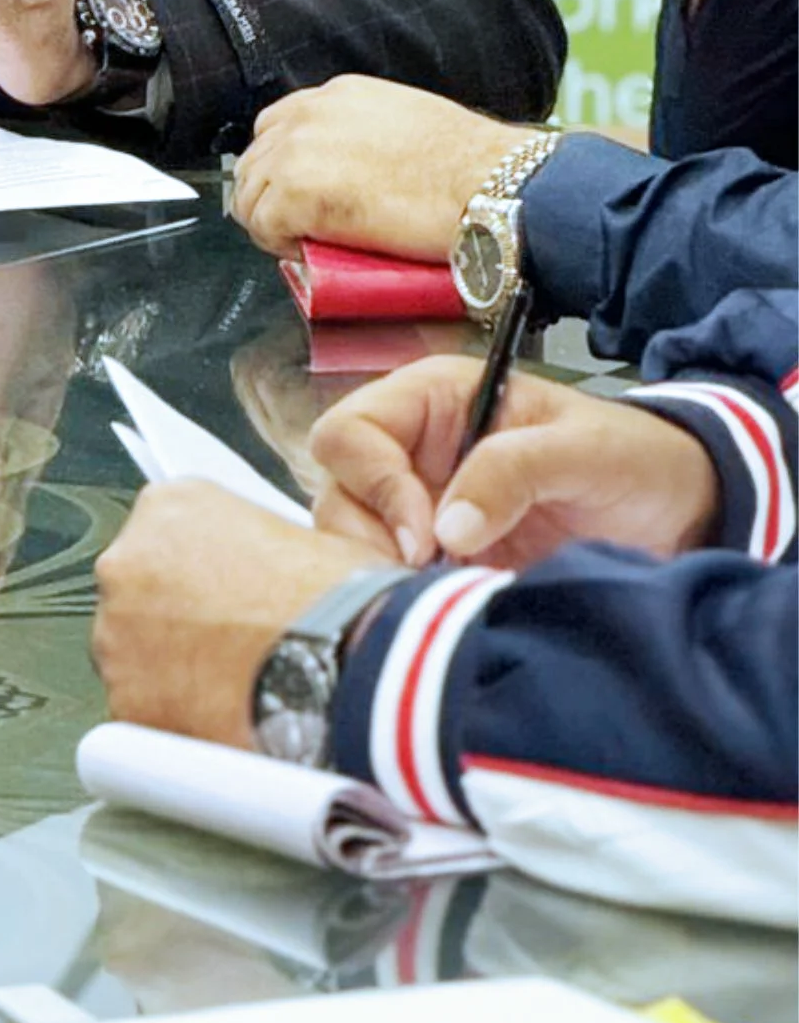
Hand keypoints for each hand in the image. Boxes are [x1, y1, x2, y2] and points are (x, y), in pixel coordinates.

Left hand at [91, 481, 390, 748]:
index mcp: (167, 506)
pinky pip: (142, 709)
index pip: (164, 538)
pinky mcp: (125, 697)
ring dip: (169, 669)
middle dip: (174, 620)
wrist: (347, 660)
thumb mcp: (294, 530)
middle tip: (226, 646)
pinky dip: (172, 718)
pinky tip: (220, 718)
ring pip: (133, 654)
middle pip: (138, 594)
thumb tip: (254, 574)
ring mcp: (117, 632)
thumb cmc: (336, 596)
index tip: (221, 599)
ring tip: (230, 687)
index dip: (198, 576)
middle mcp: (126, 561)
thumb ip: (250, 543)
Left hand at [230, 76, 529, 261]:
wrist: (488, 185)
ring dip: (273, 222)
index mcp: (337, 96)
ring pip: (250, 194)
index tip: (300, 196)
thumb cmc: (470, 167)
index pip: (276, 127)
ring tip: (309, 244)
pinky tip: (311, 253)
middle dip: (271, 196)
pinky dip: (280, 245)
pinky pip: (262, 225)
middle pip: (254, 160)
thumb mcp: (405, 126)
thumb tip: (349, 175)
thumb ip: (363, 139)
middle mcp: (309, 114)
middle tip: (301, 229)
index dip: (282, 168)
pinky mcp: (295, 191)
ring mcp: (296, 150)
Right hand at [310, 357, 720, 568]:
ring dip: (385, 577)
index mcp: (434, 402)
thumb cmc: (635, 460)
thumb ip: (512, 470)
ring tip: (445, 603)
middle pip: (339, 491)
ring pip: (353, 543)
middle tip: (426, 582)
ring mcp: (424, 511)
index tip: (426, 539)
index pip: (352, 431)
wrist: (683, 515)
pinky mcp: (442, 566)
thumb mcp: (583, 450)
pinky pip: (394, 583)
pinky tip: (449, 619)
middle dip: (368, 539)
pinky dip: (410, 604)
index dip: (375, 483)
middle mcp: (413, 454)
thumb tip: (446, 530)